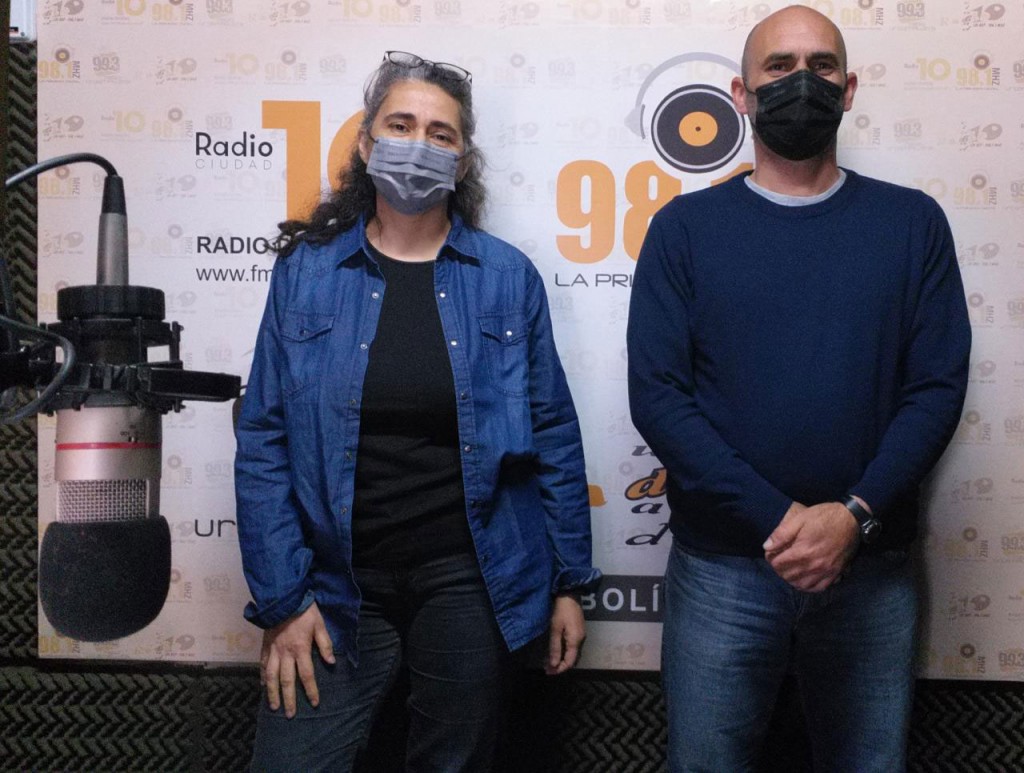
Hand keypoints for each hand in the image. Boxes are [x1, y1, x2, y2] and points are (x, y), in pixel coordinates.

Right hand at [260, 601, 334, 717]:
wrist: (283, 598)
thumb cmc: (304, 610)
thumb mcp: (320, 624)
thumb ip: (325, 644)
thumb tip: (331, 663)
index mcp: (301, 649)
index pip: (307, 675)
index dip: (311, 690)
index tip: (314, 703)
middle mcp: (285, 653)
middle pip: (287, 681)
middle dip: (289, 699)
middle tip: (290, 715)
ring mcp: (273, 650)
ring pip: (271, 676)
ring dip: (272, 693)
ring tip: (274, 706)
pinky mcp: (265, 645)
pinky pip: (262, 664)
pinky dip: (262, 676)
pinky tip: (262, 686)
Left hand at [545, 594, 585, 674]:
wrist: (569, 594)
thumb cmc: (560, 610)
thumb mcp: (555, 629)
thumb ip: (555, 647)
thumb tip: (553, 664)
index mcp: (576, 640)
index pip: (570, 662)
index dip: (560, 669)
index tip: (549, 672)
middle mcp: (581, 640)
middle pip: (572, 659)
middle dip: (559, 665)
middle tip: (546, 668)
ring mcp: (580, 634)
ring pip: (572, 652)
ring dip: (561, 658)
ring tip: (548, 661)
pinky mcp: (578, 630)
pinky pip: (571, 646)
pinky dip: (563, 651)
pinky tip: (555, 650)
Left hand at [763, 501, 858, 591]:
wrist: (851, 519)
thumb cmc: (824, 517)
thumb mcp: (800, 519)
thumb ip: (781, 534)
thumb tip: (767, 547)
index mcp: (803, 551)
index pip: (779, 564)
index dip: (771, 559)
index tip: (771, 554)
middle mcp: (814, 565)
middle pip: (788, 576)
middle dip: (779, 570)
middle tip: (778, 562)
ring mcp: (826, 571)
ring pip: (802, 585)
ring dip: (792, 580)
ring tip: (789, 571)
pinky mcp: (836, 573)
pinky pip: (819, 587)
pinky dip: (808, 587)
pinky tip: (804, 580)